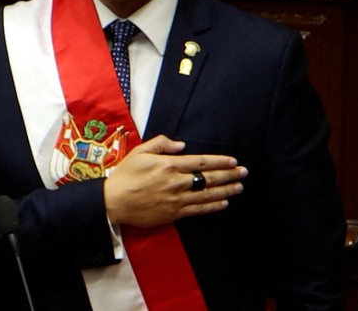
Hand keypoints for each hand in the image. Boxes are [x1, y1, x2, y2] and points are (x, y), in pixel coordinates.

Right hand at [103, 135, 247, 227]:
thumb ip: (161, 144)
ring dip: (225, 190)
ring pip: (207, 194)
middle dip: (228, 174)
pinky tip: (224, 203)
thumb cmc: (125, 175)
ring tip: (239, 187)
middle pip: (208, 178)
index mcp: (168, 165)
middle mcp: (175, 182)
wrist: (114, 202)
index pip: (200, 162)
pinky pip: (198, 210)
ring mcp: (176, 199)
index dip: (219, 161)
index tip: (232, 161)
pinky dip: (212, 206)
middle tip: (243, 172)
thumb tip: (181, 145)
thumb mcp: (140, 152)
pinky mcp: (173, 213)